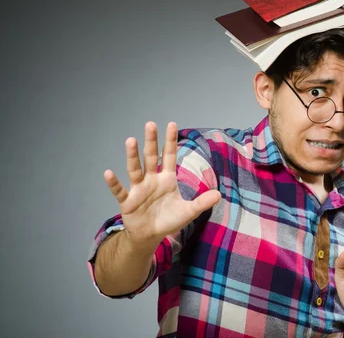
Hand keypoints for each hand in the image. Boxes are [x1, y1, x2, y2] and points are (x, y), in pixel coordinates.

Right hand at [103, 121, 220, 248]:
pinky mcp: (128, 201)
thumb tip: (219, 195)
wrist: (150, 235)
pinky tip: (108, 173)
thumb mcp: (188, 212)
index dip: (170, 141)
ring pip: (135, 169)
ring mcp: (138, 189)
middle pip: (151, 157)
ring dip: (132, 156)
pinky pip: (120, 190)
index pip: (169, 156)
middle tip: (150, 124)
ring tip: (131, 140)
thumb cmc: (168, 220)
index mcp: (167, 179)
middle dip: (151, 141)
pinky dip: (114, 183)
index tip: (171, 124)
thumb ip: (202, 203)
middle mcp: (152, 180)